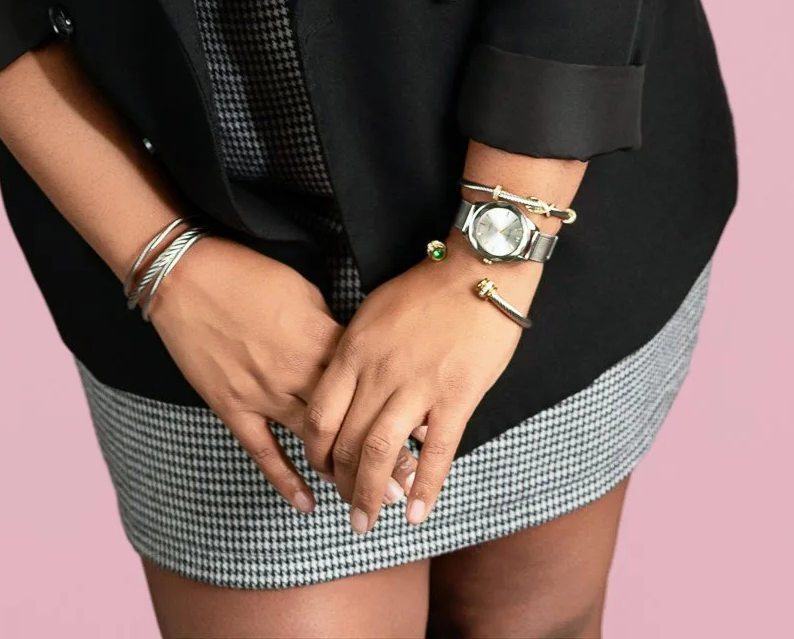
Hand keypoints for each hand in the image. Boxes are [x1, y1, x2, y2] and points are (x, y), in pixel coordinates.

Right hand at [145, 235, 421, 514]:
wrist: (185, 274)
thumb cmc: (246, 271)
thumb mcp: (302, 289)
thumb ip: (330, 327)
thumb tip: (353, 354)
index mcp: (319, 336)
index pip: (368, 382)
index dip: (395, 407)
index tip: (424, 431)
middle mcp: (296, 370)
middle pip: (347, 417)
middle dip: (380, 449)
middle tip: (408, 479)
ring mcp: (263, 391)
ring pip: (313, 439)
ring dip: (344, 469)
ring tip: (375, 497)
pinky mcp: (232, 406)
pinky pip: (263, 450)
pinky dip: (286, 479)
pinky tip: (308, 504)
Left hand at [302, 233, 538, 533]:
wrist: (478, 271)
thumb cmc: (425, 290)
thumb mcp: (374, 313)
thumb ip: (358, 356)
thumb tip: (348, 396)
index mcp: (355, 350)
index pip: (321, 414)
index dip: (315, 452)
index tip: (321, 471)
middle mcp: (379, 372)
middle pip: (345, 441)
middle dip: (341, 484)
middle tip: (347, 509)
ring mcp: (417, 385)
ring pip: (381, 453)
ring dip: (370, 494)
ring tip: (367, 522)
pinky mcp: (456, 396)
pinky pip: (436, 452)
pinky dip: (425, 489)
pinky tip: (416, 514)